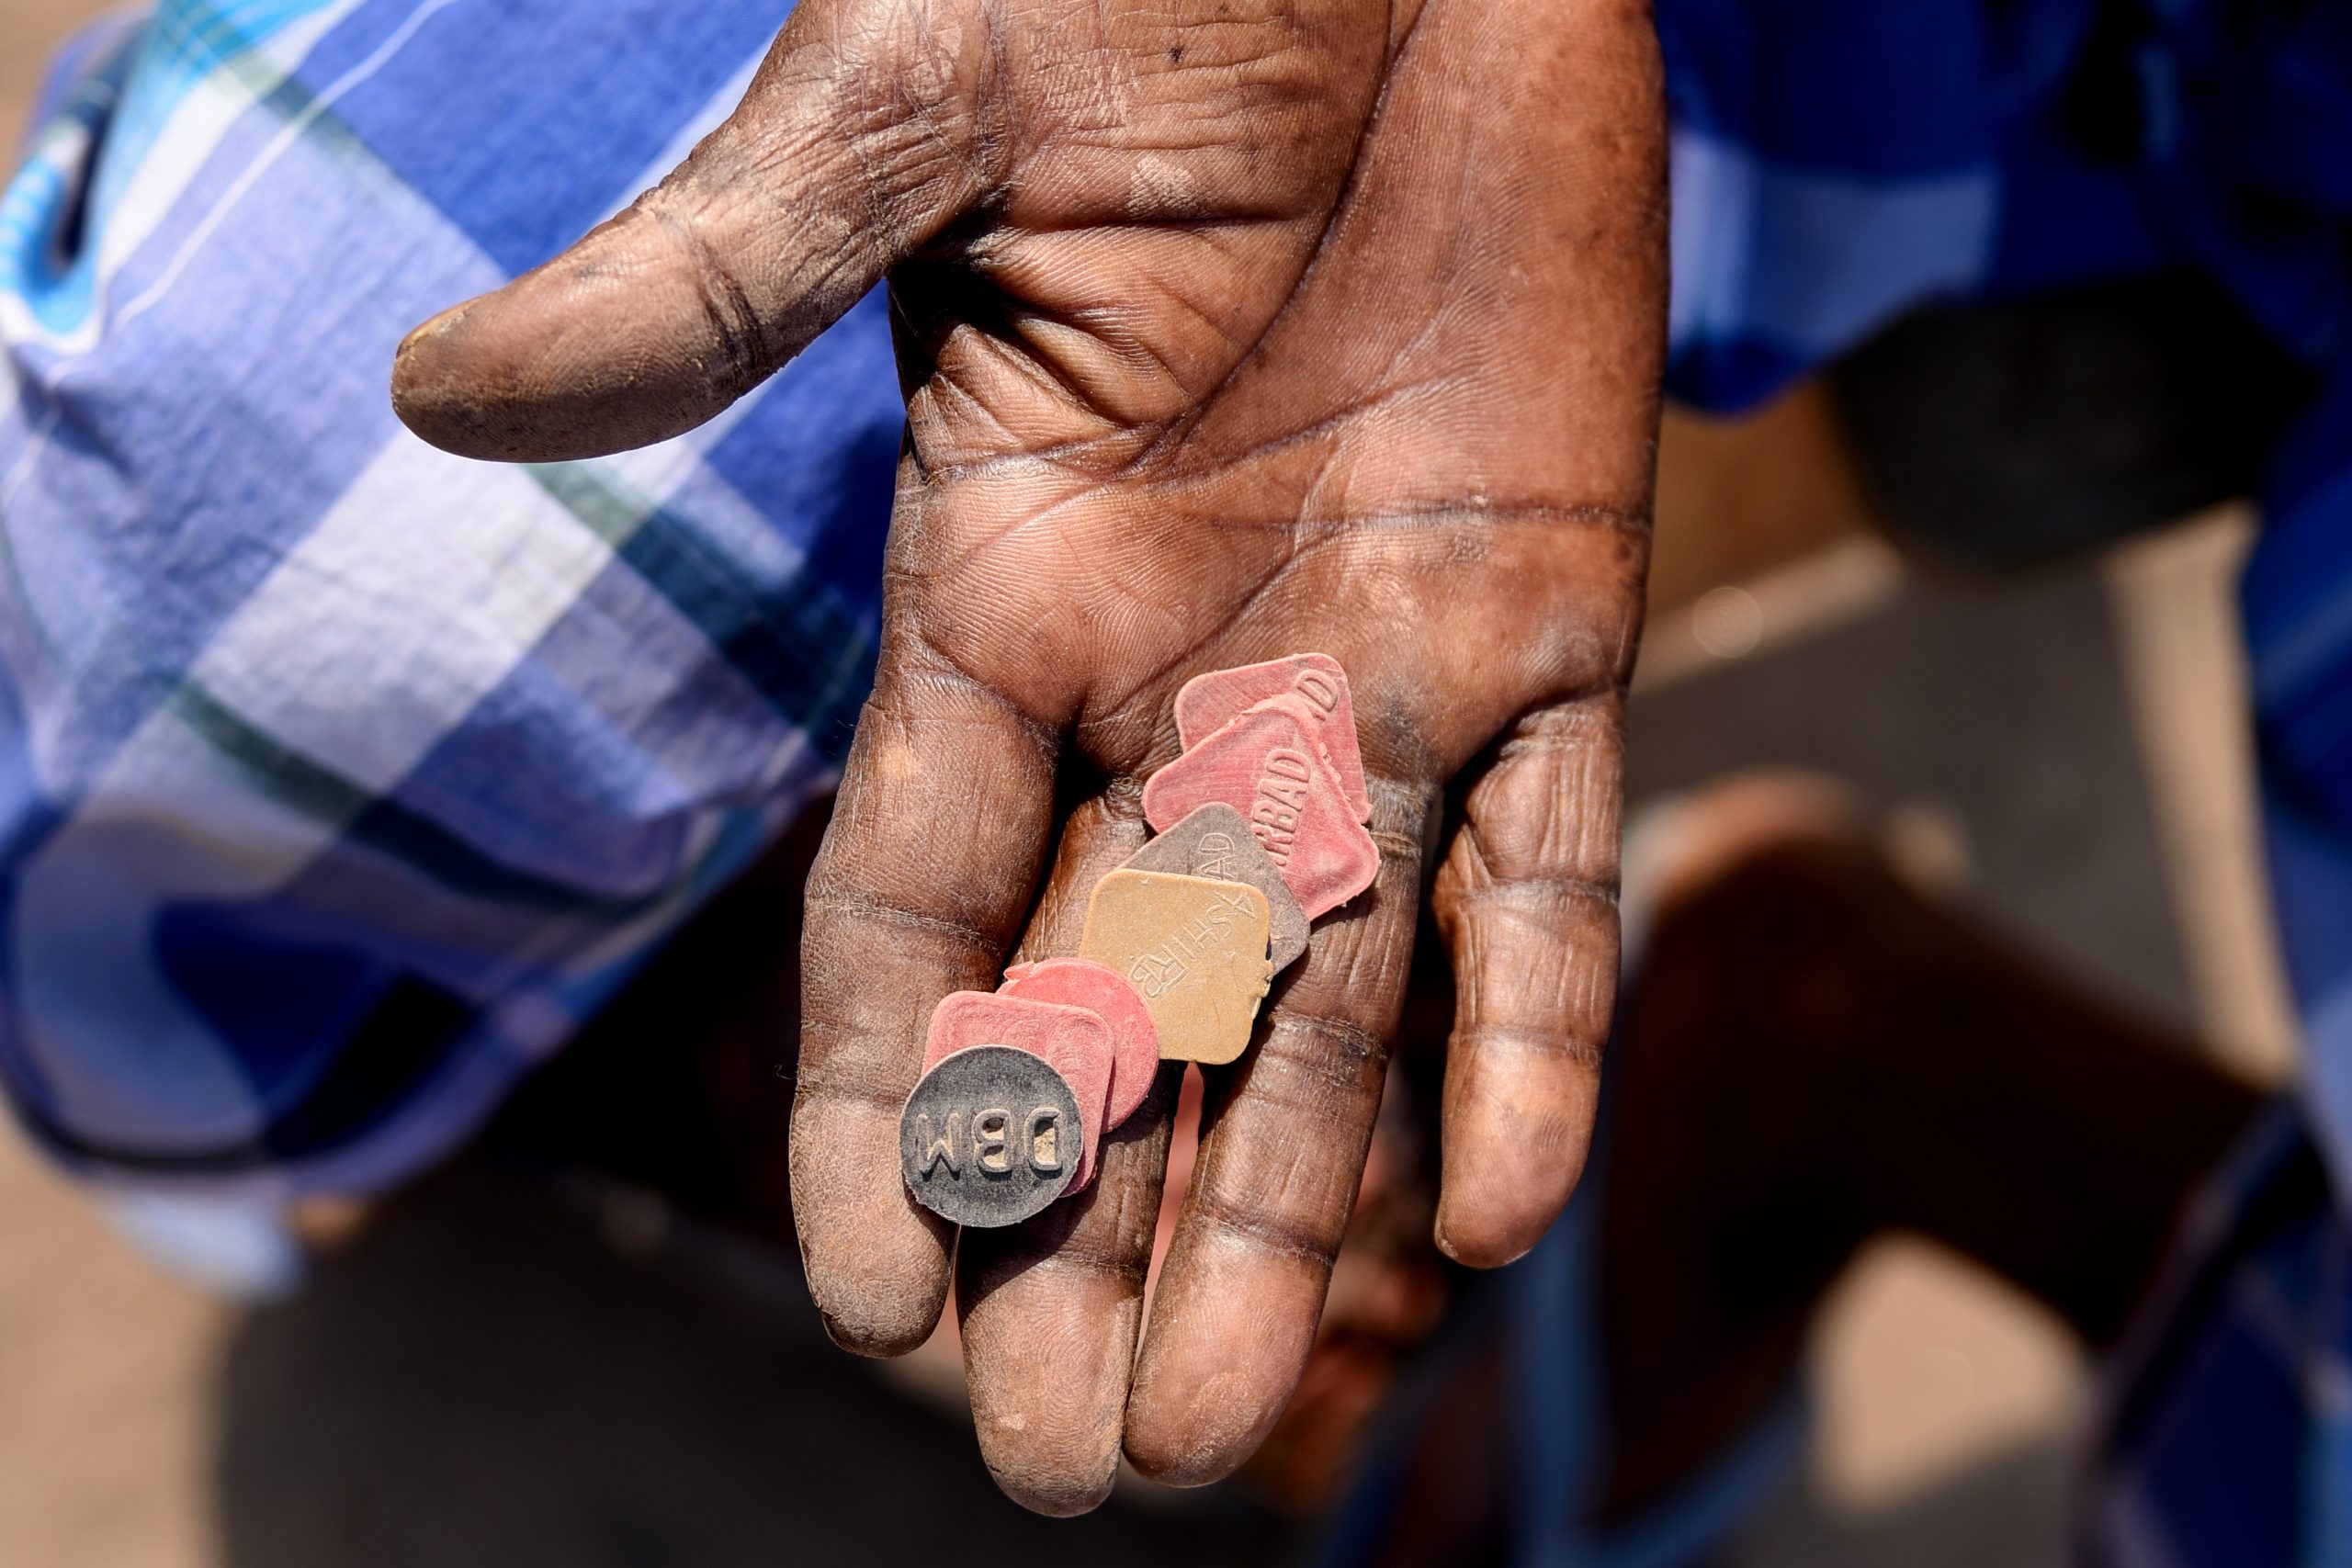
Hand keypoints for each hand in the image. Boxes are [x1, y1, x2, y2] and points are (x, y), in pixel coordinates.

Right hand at [391, 0, 1663, 1514]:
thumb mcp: (909, 118)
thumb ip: (721, 279)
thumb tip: (437, 390)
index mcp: (995, 587)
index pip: (911, 909)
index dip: (886, 1115)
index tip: (882, 1315)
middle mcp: (1170, 672)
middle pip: (1111, 1014)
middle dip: (1081, 1239)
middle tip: (1073, 1467)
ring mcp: (1365, 663)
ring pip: (1318, 996)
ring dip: (1281, 1209)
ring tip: (1243, 1429)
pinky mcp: (1549, 614)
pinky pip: (1538, 867)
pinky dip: (1523, 1028)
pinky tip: (1500, 1213)